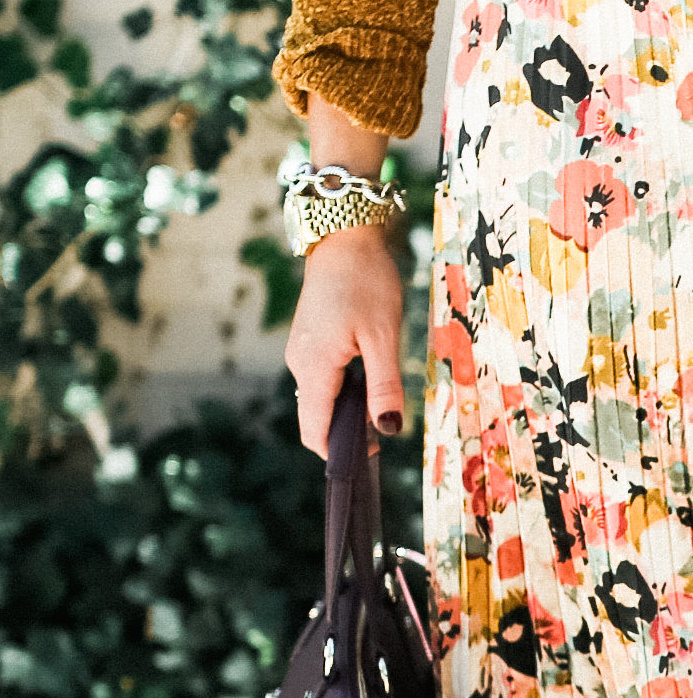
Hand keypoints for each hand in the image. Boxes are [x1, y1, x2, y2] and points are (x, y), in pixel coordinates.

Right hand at [285, 225, 405, 459]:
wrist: (345, 238)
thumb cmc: (366, 282)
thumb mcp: (383, 337)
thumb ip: (384, 385)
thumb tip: (387, 429)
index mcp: (314, 368)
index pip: (315, 431)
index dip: (340, 453)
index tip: (371, 460)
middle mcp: (299, 364)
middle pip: (317, 418)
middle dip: (347, 433)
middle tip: (386, 428)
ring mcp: (302, 352)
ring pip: (321, 398)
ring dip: (348, 409)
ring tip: (382, 401)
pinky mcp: (310, 341)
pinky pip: (323, 378)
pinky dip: (344, 389)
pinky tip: (370, 377)